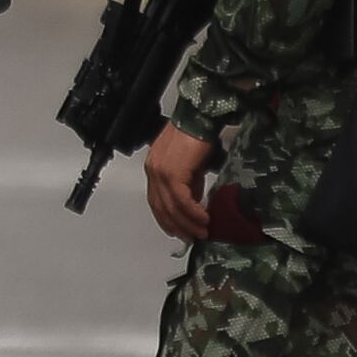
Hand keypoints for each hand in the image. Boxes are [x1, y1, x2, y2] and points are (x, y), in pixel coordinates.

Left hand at [142, 126, 259, 243]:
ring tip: (201, 232)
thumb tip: (194, 202)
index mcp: (154, 168)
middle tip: (191, 238)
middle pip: (162, 207)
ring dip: (188, 223)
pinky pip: (182, 201)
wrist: (200, 118)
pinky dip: (193, 213)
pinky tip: (203, 219)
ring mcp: (160, 173)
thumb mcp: (189, 165)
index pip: (155, 200)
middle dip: (177, 225)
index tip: (177, 231)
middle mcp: (153, 171)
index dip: (166, 219)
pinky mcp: (172, 174)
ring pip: (172, 207)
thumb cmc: (196, 136)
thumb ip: (188, 183)